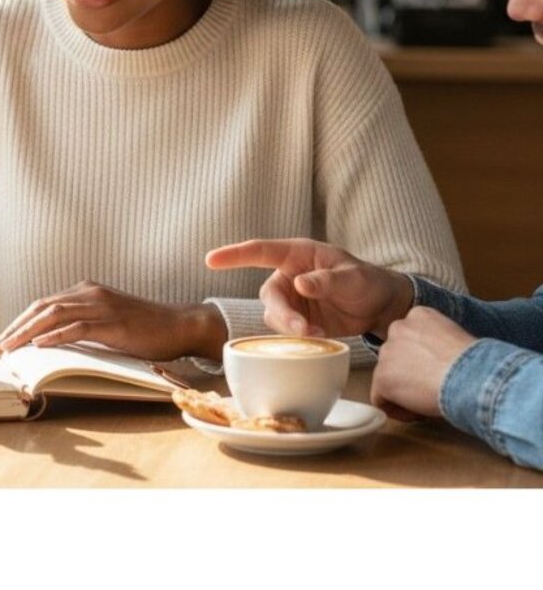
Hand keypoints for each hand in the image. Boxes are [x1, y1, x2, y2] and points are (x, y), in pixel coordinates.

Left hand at [0, 281, 225, 361]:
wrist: (179, 325)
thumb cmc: (145, 329)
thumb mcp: (107, 322)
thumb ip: (82, 325)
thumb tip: (52, 343)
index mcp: (86, 291)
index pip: (43, 304)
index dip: (19, 322)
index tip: (2, 340)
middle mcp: (90, 293)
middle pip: (42, 307)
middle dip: (15, 328)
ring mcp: (102, 305)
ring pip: (54, 315)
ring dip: (27, 332)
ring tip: (10, 349)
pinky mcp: (113, 322)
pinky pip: (78, 327)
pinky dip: (56, 336)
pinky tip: (40, 346)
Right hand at [205, 237, 412, 338]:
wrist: (380, 306)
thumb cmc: (366, 281)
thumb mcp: (351, 278)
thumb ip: (326, 280)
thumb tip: (300, 284)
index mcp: (297, 255)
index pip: (259, 251)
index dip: (234, 255)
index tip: (210, 260)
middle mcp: (288, 276)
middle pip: (269, 295)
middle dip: (282, 313)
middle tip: (303, 329)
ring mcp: (292, 300)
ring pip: (275, 316)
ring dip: (291, 328)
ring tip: (318, 333)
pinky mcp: (298, 320)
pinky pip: (286, 331)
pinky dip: (299, 338)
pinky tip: (320, 337)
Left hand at [371, 307, 477, 420]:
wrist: (471, 375)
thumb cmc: (475, 362)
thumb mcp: (455, 338)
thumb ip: (435, 344)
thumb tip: (431, 363)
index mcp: (418, 315)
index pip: (409, 338)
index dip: (420, 360)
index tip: (435, 372)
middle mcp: (397, 328)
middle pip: (395, 356)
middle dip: (408, 374)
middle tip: (429, 388)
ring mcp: (387, 352)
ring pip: (387, 376)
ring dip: (402, 391)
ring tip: (426, 401)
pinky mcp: (382, 377)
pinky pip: (380, 399)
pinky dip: (397, 410)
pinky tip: (417, 413)